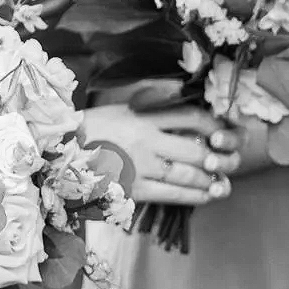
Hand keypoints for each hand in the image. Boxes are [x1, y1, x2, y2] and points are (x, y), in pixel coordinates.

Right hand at [78, 102, 236, 206]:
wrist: (61, 152)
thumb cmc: (94, 128)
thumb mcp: (123, 107)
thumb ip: (154, 101)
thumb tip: (184, 93)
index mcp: (144, 117)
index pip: (193, 118)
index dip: (216, 126)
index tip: (223, 133)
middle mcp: (147, 141)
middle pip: (198, 150)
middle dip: (220, 158)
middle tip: (227, 162)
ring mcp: (142, 167)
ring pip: (189, 175)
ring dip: (211, 180)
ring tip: (220, 182)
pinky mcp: (135, 189)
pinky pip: (174, 195)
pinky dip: (195, 195)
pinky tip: (206, 195)